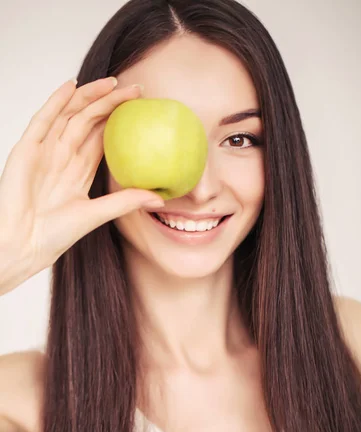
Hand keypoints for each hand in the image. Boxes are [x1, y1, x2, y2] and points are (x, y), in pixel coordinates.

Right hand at [0, 77, 163, 294]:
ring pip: (69, 114)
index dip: (120, 122)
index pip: (102, 138)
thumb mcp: (96, 215)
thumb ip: (125, 202)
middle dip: (110, 103)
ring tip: (111, 83)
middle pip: (89, 121)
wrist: (23, 243)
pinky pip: (43, 119)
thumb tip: (160, 199)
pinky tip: (72, 84)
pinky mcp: (27, 149)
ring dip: (89, 97)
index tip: (142, 109)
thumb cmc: (54, 235)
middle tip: (135, 90)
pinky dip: (57, 101)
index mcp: (79, 171)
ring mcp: (45, 151)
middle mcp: (63, 157)